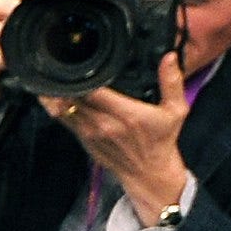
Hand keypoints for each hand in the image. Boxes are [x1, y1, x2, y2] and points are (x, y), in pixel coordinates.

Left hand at [40, 51, 193, 220]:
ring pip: (63, 108)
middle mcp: (104, 123)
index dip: (83, 76)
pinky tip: (55, 94)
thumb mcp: (175, 110)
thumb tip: (169, 57)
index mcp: (126, 114)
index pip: (94, 90)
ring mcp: (90, 133)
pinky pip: (63, 119)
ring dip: (57, 93)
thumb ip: (172, 82)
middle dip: (67, 81)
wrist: (149, 173)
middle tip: (63, 64)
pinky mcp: (83, 139)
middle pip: (74, 97)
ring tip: (54, 76)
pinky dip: (57, 106)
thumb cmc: (161, 140)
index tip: (79, 61)